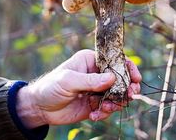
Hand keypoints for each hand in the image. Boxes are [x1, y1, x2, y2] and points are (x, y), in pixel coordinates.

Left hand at [16, 49, 141, 127]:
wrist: (40, 108)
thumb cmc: (50, 87)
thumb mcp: (68, 81)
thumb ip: (90, 80)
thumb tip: (112, 78)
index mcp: (91, 60)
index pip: (115, 60)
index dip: (128, 68)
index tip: (135, 78)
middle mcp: (97, 73)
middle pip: (120, 78)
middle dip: (127, 88)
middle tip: (130, 95)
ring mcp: (97, 89)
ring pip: (117, 95)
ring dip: (115, 103)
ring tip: (105, 108)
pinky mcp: (95, 104)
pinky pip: (108, 108)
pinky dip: (104, 113)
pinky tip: (94, 115)